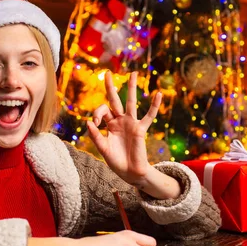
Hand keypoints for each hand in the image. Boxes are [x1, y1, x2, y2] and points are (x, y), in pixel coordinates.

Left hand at [86, 71, 161, 185]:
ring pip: (131, 102)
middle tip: (108, 73)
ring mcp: (131, 123)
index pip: (102, 110)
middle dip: (111, 87)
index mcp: (109, 124)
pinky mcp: (140, 129)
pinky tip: (158, 94)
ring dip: (132, 87)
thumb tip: (87, 122)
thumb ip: (95, 136)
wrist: (130, 172)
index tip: (95, 122)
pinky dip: (154, 106)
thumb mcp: (103, 149)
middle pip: (115, 100)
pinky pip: (149, 116)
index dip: (97, 113)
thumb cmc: (116, 161)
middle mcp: (120, 120)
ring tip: (134, 73)